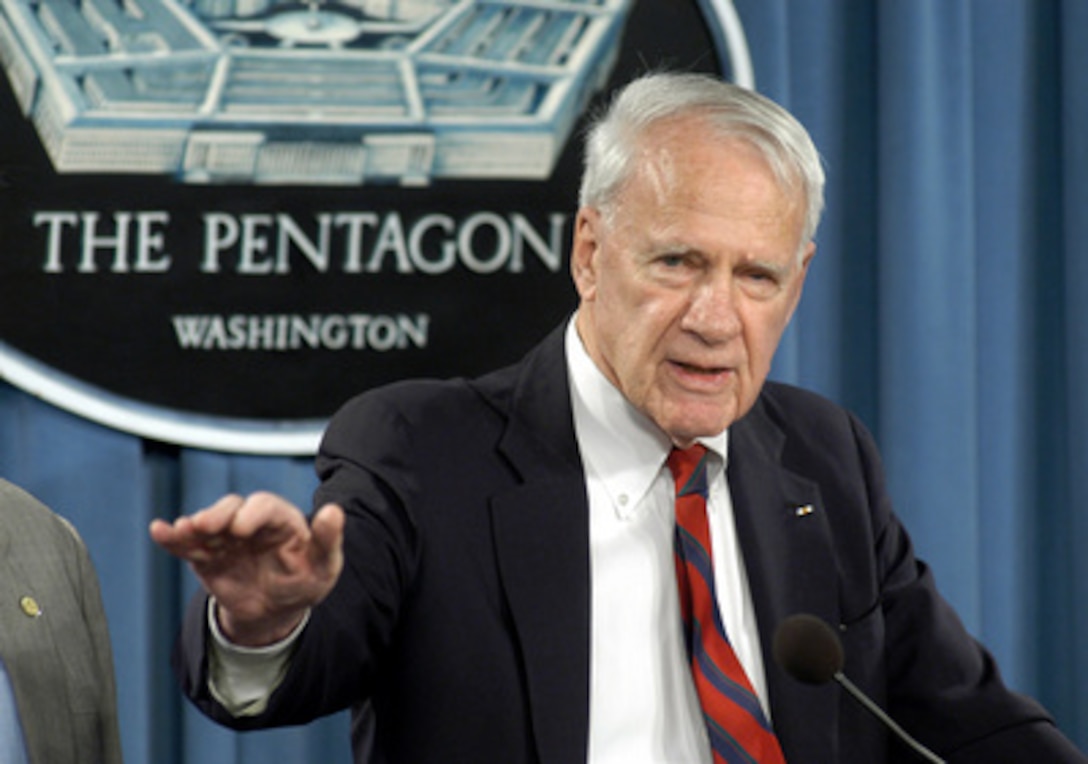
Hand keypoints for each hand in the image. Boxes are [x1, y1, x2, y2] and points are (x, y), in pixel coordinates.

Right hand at [149, 492, 344, 645]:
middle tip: (206, 526)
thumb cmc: (305, 581)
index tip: (241, 528)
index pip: (265, 506)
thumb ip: (328, 539)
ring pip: (206, 524)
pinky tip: (159, 530)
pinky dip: (171, 537)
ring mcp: (225, 538)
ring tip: (183, 529)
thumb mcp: (324, 566)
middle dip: (218, 514)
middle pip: (231, 508)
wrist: (277, 611)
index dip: (252, 513)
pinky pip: (186, 545)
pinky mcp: (206, 557)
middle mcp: (250, 522)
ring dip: (193, 525)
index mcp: (281, 519)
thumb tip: (335, 510)